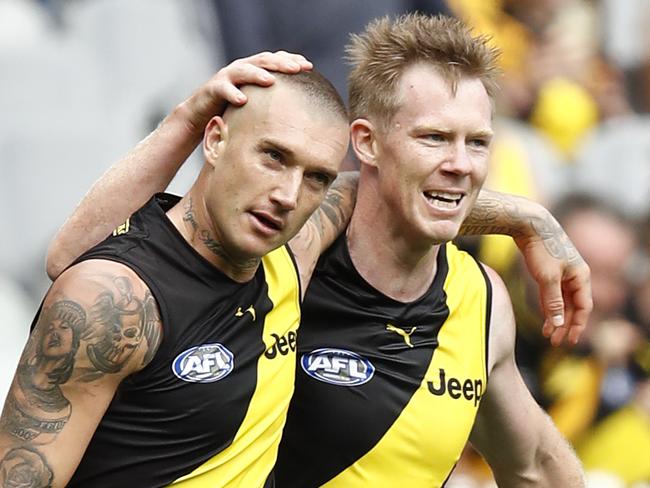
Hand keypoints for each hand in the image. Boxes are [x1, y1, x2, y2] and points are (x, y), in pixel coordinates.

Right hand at [181, 50, 312, 132]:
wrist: (202, 113)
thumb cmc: (233, 108)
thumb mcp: (256, 101)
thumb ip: (272, 99)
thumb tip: (300, 109)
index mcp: (254, 69)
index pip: (275, 60)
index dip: (291, 60)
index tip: (309, 66)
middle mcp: (241, 68)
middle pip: (263, 61)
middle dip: (280, 63)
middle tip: (296, 68)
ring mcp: (227, 76)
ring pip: (244, 71)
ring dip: (257, 74)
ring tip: (270, 80)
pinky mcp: (213, 88)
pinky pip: (224, 89)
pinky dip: (233, 93)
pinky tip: (243, 100)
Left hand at [514, 213, 592, 346]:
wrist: (529, 225)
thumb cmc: (541, 249)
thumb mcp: (547, 278)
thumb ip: (552, 302)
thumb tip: (558, 325)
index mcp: (581, 277)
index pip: (583, 307)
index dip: (577, 326)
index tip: (569, 342)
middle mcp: (575, 276)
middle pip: (573, 307)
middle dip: (564, 325)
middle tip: (555, 342)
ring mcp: (563, 273)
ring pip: (562, 301)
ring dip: (555, 317)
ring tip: (547, 334)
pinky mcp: (550, 271)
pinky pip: (552, 294)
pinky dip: (548, 306)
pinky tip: (544, 318)